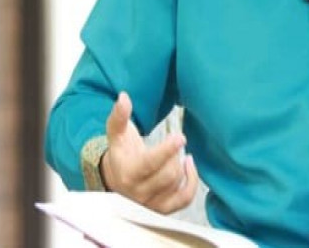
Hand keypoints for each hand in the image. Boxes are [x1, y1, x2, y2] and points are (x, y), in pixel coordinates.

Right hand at [100, 92, 198, 212]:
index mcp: (127, 174)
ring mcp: (151, 204)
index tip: (180, 136)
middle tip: (175, 141)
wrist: (115, 179)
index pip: (150, 164)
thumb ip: (119, 117)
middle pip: (168, 175)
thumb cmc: (121, 153)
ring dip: (181, 166)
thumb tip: (123, 97)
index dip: (167, 151)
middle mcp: (138, 193)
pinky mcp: (163, 210)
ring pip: (176, 185)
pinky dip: (192, 182)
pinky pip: (185, 199)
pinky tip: (190, 165)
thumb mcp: (117, 134)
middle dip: (174, 156)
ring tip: (176, 153)